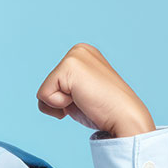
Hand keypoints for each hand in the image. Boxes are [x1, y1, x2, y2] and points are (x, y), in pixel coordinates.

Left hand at [35, 43, 155, 137]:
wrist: (124, 117)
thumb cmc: (104, 110)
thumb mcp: (80, 93)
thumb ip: (64, 88)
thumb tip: (45, 96)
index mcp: (83, 54)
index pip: (53, 84)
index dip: (65, 99)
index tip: (87, 98)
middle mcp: (78, 50)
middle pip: (46, 85)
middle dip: (61, 101)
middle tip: (86, 100)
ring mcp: (74, 55)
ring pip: (43, 91)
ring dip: (60, 104)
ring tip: (84, 99)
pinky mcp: (68, 66)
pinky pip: (43, 95)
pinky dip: (58, 105)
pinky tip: (81, 99)